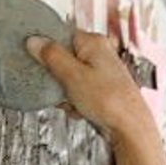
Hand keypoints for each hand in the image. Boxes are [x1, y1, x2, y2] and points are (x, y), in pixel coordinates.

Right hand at [26, 31, 155, 144]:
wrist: (130, 128)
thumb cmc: (109, 101)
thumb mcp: (72, 75)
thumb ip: (51, 56)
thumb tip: (35, 41)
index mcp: (94, 42)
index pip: (60, 36)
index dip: (48, 52)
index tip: (41, 64)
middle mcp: (101, 53)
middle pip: (65, 60)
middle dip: (58, 79)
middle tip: (61, 89)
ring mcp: (103, 73)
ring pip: (71, 79)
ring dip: (67, 94)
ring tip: (74, 103)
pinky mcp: (104, 90)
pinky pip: (81, 93)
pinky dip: (77, 102)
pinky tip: (81, 110)